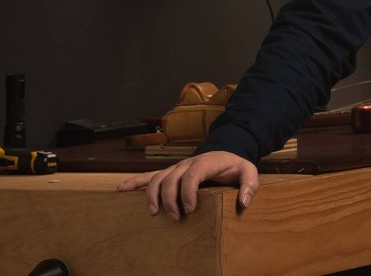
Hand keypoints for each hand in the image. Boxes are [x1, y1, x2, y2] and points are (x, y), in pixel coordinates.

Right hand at [115, 151, 257, 221]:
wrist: (227, 152)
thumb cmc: (235, 165)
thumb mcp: (249, 172)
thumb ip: (250, 185)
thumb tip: (244, 202)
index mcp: (206, 162)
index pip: (192, 174)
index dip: (188, 192)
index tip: (190, 209)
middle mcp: (187, 163)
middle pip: (171, 178)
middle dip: (170, 199)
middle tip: (175, 218)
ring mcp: (176, 167)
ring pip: (158, 178)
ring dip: (153, 195)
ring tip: (155, 213)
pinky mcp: (170, 172)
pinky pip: (149, 175)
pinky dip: (134, 181)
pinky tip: (121, 189)